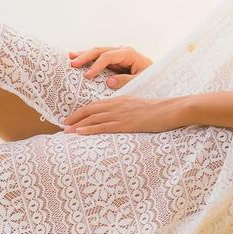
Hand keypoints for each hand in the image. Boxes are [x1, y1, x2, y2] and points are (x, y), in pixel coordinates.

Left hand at [61, 96, 186, 134]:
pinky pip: (104, 126)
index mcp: (119, 100)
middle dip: (75, 118)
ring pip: (94, 118)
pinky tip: (80, 133)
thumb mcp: (138, 107)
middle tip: (62, 126)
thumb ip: (126, 110)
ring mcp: (121, 114)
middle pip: (90, 110)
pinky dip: (90, 129)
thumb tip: (117, 118)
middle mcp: (117, 105)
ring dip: (78, 125)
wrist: (171, 110)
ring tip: (65, 131)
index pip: (95, 105)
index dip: (81, 112)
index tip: (71, 119)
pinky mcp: (126, 123)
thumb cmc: (157, 111)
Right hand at [67, 45, 152, 88]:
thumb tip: (109, 81)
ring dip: (83, 55)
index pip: (108, 56)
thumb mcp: (141, 80)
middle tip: (73, 64)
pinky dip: (87, 59)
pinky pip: (98, 58)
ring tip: (70, 57)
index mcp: (128, 53)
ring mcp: (116, 54)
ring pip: (97, 52)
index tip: (87, 76)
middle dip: (85, 56)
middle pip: (100, 50)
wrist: (157, 76)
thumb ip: (126, 80)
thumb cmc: (151, 78)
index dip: (96, 65)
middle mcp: (121, 51)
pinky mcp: (113, 61)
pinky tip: (77, 59)